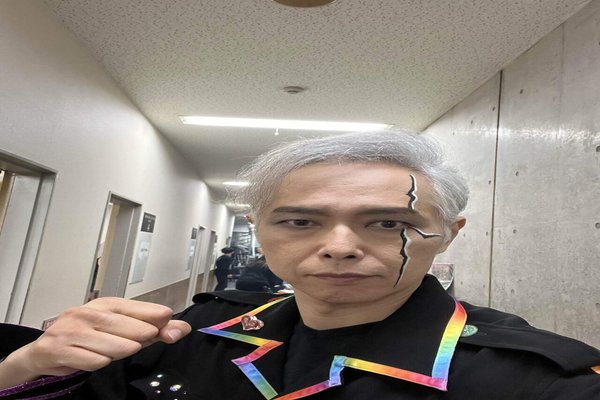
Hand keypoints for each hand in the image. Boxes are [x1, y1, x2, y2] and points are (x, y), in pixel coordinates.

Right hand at [2, 298, 190, 384]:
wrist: (45, 350)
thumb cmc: (89, 337)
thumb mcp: (122, 329)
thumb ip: (154, 329)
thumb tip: (182, 329)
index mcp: (105, 304)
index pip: (136, 307)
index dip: (154, 315)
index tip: (167, 320)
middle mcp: (87, 313)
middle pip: (127, 327)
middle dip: (141, 336)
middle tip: (142, 341)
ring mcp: (71, 330)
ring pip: (112, 346)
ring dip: (120, 352)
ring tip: (115, 350)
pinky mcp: (59, 349)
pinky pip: (93, 361)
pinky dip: (99, 363)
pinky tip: (95, 358)